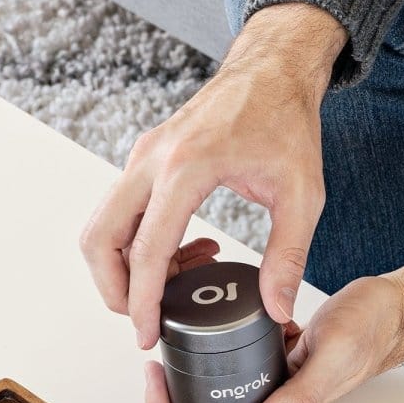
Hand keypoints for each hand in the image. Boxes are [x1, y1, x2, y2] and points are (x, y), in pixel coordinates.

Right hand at [80, 3, 347, 348]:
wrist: (272, 68)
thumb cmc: (287, 121)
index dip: (143, 302)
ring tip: (176, 287)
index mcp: (186, 167)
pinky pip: (122, 213)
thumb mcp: (302, 194)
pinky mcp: (145, 160)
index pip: (146, 251)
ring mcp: (143, 157)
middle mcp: (152, 160)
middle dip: (114, 290)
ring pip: (103, 226)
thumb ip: (289, 255)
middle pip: (101, 239)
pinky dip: (138, 245)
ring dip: (123, 268)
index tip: (147, 334)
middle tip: (145, 319)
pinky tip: (185, 256)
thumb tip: (277, 308)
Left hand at [143, 219, 403, 402]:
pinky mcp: (270, 350)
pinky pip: (230, 351)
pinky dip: (210, 335)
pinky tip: (206, 308)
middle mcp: (265, 397)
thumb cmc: (373, 331)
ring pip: (211, 382)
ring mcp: (266, 375)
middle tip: (153, 355)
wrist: (395, 305)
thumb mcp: (333, 359)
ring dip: (186, 362)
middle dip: (167, 391)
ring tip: (170, 328)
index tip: (157, 375)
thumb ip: (299, 398)